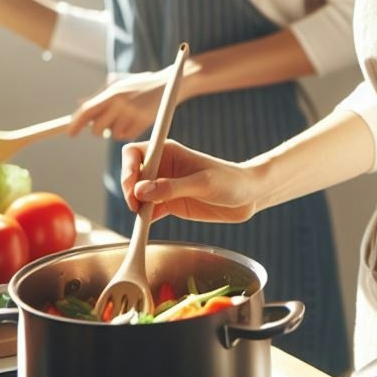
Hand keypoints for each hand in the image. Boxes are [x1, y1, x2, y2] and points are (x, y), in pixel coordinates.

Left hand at [68, 69, 172, 139]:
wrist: (167, 84)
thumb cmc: (139, 83)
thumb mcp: (118, 83)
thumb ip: (99, 95)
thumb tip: (79, 103)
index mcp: (112, 93)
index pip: (87, 111)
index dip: (75, 123)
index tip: (70, 134)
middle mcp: (120, 104)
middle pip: (97, 129)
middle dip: (98, 130)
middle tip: (105, 124)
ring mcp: (132, 115)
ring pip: (112, 135)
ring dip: (115, 130)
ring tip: (126, 117)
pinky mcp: (143, 124)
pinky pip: (126, 137)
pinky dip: (127, 132)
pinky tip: (135, 120)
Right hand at [121, 139, 261, 222]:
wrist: (248, 196)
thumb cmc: (230, 180)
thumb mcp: (202, 183)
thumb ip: (171, 188)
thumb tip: (140, 192)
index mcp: (169, 152)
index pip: (135, 153)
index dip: (128, 168)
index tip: (133, 187)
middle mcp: (163, 168)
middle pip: (132, 175)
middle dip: (129, 190)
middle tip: (137, 207)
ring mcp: (165, 186)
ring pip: (137, 194)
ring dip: (135, 206)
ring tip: (143, 218)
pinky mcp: (170, 203)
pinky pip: (149, 210)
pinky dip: (145, 218)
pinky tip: (148, 224)